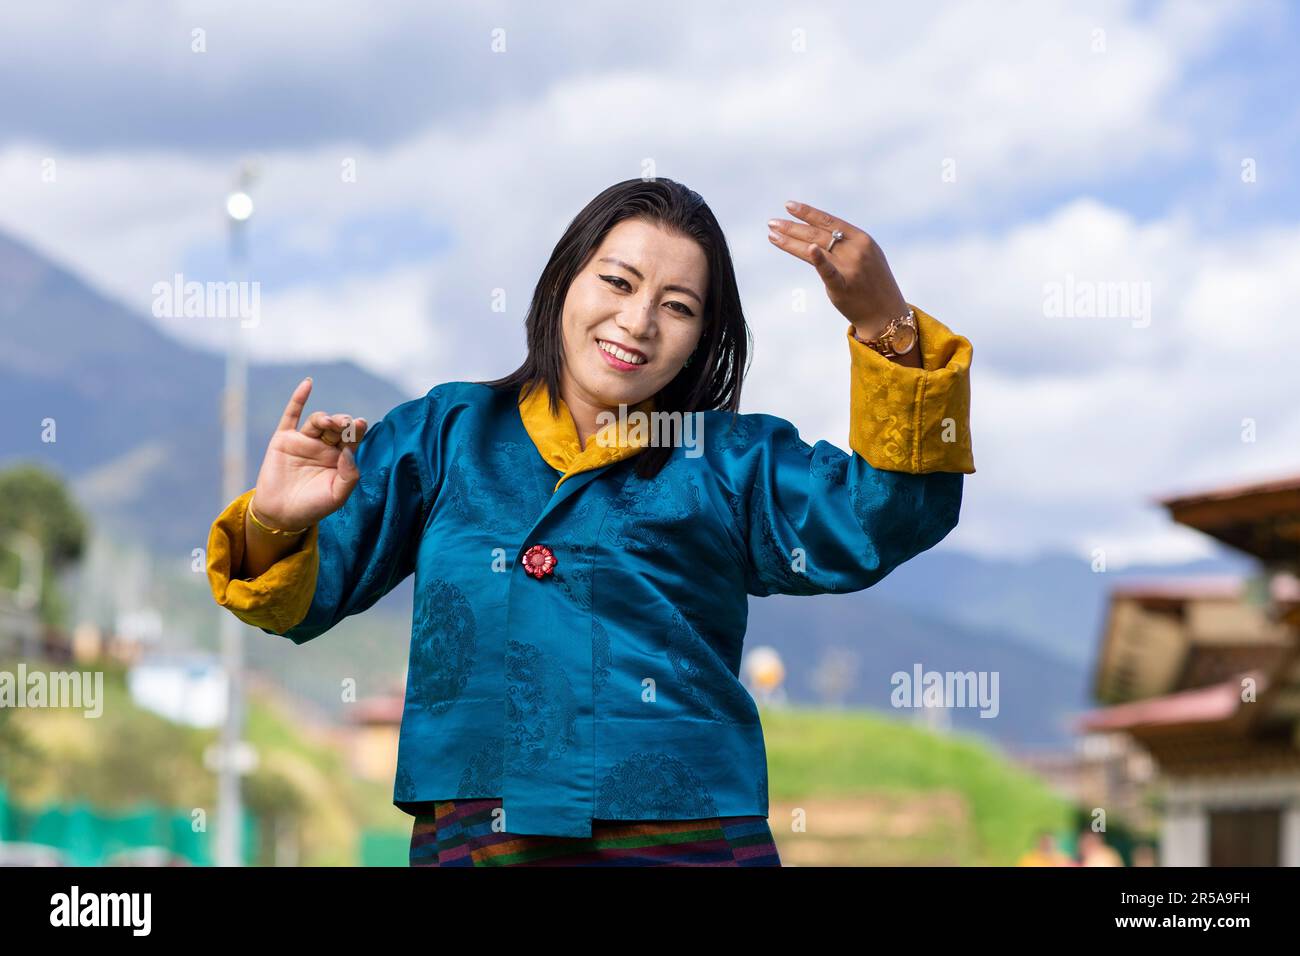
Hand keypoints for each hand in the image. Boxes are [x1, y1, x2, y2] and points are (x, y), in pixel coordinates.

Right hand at [250, 377, 369, 531]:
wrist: (280, 515)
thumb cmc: (313, 507)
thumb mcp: (337, 496)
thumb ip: (349, 476)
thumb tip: (350, 452)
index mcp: (341, 458)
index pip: (353, 438)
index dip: (358, 429)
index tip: (361, 423)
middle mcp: (324, 446)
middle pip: (337, 427)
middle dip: (343, 422)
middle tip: (346, 424)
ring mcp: (304, 441)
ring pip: (318, 421)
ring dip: (325, 418)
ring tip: (329, 422)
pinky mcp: (284, 439)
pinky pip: (291, 415)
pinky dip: (299, 398)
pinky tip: (308, 383)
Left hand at [767, 200, 908, 341]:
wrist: (886, 313)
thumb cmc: (873, 283)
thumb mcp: (866, 255)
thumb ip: (845, 244)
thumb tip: (819, 235)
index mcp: (862, 239)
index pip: (829, 221)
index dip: (808, 213)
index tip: (789, 205)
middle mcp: (856, 250)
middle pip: (817, 234)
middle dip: (792, 227)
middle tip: (771, 222)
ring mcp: (850, 268)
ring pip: (815, 248)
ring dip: (791, 240)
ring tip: (772, 233)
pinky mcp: (843, 287)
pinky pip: (828, 271)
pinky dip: (818, 259)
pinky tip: (808, 248)